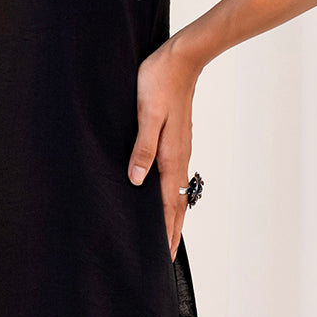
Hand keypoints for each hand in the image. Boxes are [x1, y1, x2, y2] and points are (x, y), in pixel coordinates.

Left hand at [127, 37, 201, 261]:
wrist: (180, 59)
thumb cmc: (159, 82)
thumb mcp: (146, 115)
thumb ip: (142, 148)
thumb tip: (136, 181)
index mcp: (171, 155)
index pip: (170, 204)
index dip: (166, 231)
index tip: (164, 256)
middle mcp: (178, 156)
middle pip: (177, 203)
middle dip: (172, 231)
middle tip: (166, 257)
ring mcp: (179, 148)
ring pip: (177, 191)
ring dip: (173, 215)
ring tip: (167, 235)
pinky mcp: (176, 139)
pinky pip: (175, 176)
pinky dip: (172, 195)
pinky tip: (164, 196)